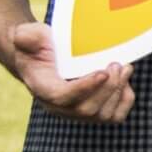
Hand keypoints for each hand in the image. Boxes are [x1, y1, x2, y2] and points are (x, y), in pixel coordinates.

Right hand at [10, 21, 133, 122]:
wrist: (44, 57)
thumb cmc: (38, 46)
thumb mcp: (28, 35)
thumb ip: (27, 37)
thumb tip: (26, 37)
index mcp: (42, 88)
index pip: (62, 97)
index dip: (83, 88)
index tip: (102, 72)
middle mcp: (59, 106)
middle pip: (87, 109)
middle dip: (107, 88)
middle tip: (116, 64)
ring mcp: (77, 111)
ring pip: (103, 115)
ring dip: (118, 92)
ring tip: (124, 68)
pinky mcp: (94, 110)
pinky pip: (115, 115)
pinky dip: (125, 99)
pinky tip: (124, 79)